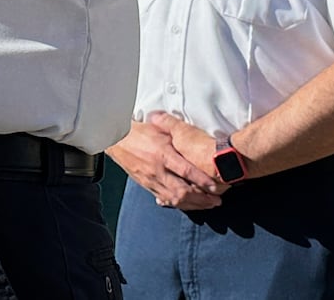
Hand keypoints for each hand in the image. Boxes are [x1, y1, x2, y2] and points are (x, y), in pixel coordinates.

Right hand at [107, 119, 225, 210]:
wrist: (116, 141)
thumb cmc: (138, 132)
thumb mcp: (160, 129)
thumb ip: (177, 133)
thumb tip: (195, 133)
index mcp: (162, 154)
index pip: (186, 171)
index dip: (203, 181)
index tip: (216, 187)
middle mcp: (157, 170)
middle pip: (183, 191)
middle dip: (202, 199)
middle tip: (217, 200)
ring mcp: (151, 180)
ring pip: (175, 199)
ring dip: (194, 205)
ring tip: (207, 205)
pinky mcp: (147, 186)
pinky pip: (165, 199)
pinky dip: (180, 204)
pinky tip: (189, 205)